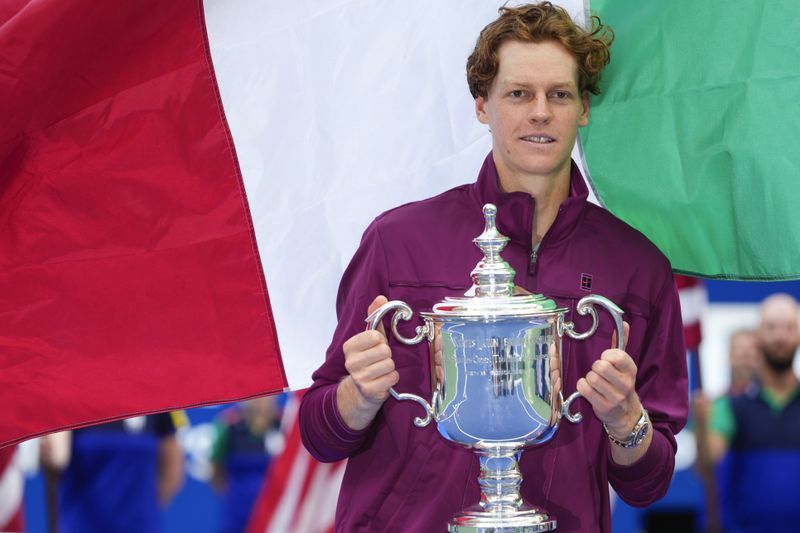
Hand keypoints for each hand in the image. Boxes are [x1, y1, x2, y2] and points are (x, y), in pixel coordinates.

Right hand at [337, 296, 398, 429]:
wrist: (361, 391)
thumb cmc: (369, 360)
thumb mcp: (370, 338)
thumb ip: (375, 316)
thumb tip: (381, 297)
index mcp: (349, 346)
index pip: (375, 336)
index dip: (381, 341)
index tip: (376, 346)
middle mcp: (351, 362)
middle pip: (384, 351)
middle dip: (387, 355)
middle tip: (380, 360)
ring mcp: (358, 378)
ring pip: (390, 364)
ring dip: (390, 367)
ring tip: (382, 370)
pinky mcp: (369, 390)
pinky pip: (392, 378)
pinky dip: (392, 379)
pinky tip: (384, 380)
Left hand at [576, 322, 641, 437]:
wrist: (625, 413)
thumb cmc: (620, 382)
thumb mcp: (624, 364)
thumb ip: (621, 342)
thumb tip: (625, 322)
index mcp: (631, 369)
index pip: (617, 355)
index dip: (606, 355)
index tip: (604, 358)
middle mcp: (626, 383)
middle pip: (601, 366)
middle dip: (594, 367)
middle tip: (597, 371)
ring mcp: (616, 396)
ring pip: (592, 378)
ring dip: (588, 378)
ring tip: (594, 381)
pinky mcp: (604, 406)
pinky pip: (585, 389)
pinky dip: (582, 386)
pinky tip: (588, 389)